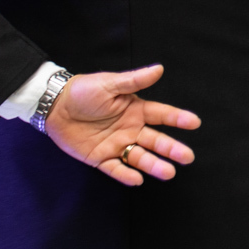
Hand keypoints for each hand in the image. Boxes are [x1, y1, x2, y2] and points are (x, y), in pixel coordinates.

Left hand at [45, 64, 200, 186]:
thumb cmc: (83, 91)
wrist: (54, 106)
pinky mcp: (100, 158)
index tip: (195, 123)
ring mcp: (116, 144)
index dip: (178, 118)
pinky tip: (138, 179)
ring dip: (154, 165)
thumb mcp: (109, 83)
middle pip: (155, 140)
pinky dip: (126, 175)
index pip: (162, 115)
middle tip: (188, 157)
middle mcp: (130, 129)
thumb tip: (159, 69)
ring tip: (169, 173)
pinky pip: (115, 169)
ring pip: (140, 157)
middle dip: (172, 149)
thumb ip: (134, 80)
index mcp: (135, 109)